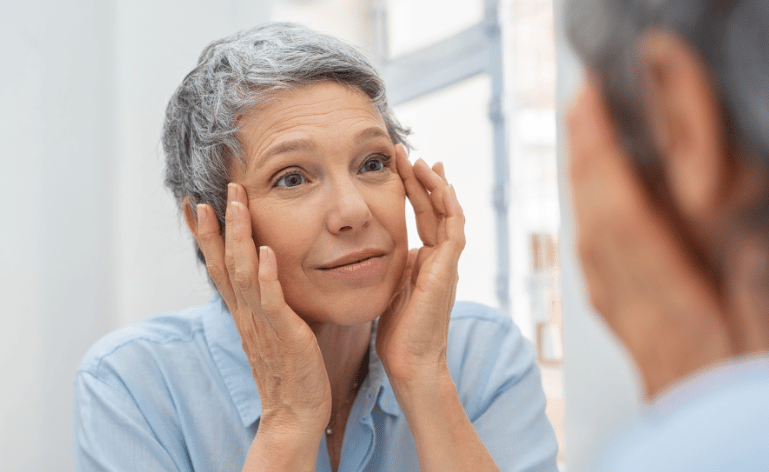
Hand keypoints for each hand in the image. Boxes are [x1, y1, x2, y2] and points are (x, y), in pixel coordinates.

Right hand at [190, 183, 330, 441]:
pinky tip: (266, 252)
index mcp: (243, 311)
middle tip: (215, 190)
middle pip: (224, 262)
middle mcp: (246, 313)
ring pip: (243, 273)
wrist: (295, 411)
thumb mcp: (273, 328)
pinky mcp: (284, 334)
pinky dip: (267, 276)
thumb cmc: (290, 369)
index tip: (196, 204)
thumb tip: (268, 273)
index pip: (219, 266)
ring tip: (237, 204)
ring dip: (239, 237)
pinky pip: (272, 301)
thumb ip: (267, 301)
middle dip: (218, 225)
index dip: (207, 235)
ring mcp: (262, 323)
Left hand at [375, 146, 465, 385]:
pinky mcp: (448, 269)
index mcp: (424, 262)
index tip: (397, 166)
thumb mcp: (389, 289)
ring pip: (448, 213)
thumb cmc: (398, 333)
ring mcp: (447, 263)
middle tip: (405, 153)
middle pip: (434, 208)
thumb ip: (389, 266)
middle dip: (420, 179)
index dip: (411, 191)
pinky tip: (438, 184)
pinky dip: (448, 204)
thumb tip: (372, 248)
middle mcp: (439, 258)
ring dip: (435, 185)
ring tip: (419, 161)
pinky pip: (454, 228)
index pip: (421, 216)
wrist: (411, 362)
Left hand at [568, 77, 730, 395]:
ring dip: (584, 184)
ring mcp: (625, 318)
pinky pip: (594, 263)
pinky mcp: (624, 324)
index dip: (604, 158)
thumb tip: (727, 215)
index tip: (592, 110)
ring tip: (584, 138)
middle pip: (598, 220)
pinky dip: (590, 219)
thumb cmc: (737, 387)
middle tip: (582, 105)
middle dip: (587, 158)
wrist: (705, 447)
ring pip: (591, 239)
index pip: (625, 218)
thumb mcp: (759, 326)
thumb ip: (748, 276)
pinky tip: (592, 202)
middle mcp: (638, 308)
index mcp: (676, 307)